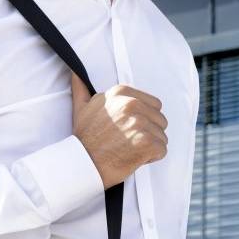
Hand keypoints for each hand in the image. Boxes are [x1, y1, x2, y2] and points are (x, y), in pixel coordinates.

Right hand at [70, 71, 168, 189]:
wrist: (82, 164)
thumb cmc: (84, 139)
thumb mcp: (81, 108)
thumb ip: (82, 89)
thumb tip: (75, 75)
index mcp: (121, 93)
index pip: (153, 104)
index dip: (144, 120)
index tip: (127, 129)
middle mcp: (132, 104)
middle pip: (160, 119)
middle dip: (148, 132)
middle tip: (128, 141)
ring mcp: (140, 123)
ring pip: (161, 135)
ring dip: (149, 146)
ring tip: (129, 149)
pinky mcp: (147, 142)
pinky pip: (162, 150)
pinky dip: (151, 157)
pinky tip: (134, 158)